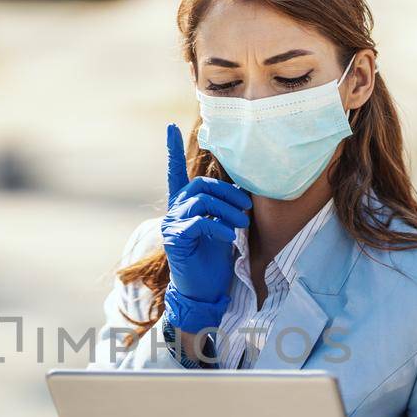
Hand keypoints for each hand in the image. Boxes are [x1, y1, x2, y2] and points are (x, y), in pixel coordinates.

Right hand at [160, 123, 249, 333]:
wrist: (204, 289)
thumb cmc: (214, 258)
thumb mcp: (223, 225)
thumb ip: (225, 206)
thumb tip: (241, 188)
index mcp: (185, 205)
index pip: (175, 172)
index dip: (172, 150)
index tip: (169, 127)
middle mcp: (175, 211)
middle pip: (201, 185)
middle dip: (228, 193)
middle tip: (247, 208)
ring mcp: (172, 224)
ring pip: (202, 201)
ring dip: (228, 210)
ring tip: (242, 225)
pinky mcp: (175, 239)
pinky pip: (200, 222)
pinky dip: (219, 227)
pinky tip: (230, 237)